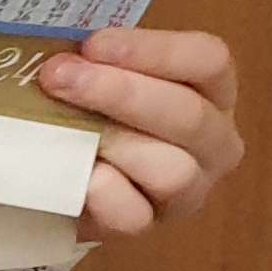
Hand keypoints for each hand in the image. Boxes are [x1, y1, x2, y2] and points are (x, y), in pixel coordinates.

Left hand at [41, 25, 242, 240]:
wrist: (63, 176)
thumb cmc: (91, 109)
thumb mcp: (98, 72)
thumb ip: (91, 58)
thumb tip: (59, 53)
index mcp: (210, 90)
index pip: (208, 61)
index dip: (152, 51)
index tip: (94, 46)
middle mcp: (213, 141)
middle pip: (189, 115)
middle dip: (118, 92)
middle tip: (58, 78)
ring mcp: (189, 189)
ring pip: (172, 170)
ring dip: (112, 143)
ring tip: (65, 129)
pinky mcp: (150, 224)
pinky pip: (134, 215)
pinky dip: (101, 194)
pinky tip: (76, 176)